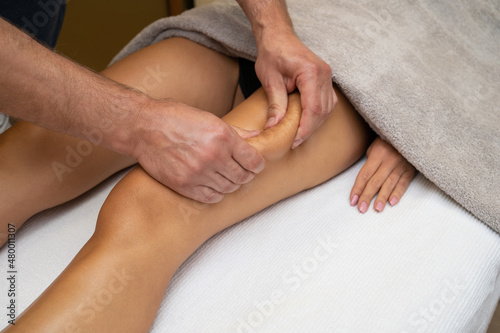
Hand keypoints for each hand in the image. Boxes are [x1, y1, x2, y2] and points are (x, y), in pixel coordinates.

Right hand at [131, 99, 264, 202]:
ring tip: (225, 177)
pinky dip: (217, 194)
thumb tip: (257, 136)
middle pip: (243, 177)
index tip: (254, 165)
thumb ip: (236, 131)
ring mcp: (199, 173)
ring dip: (231, 184)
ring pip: (229, 188)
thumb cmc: (175, 118)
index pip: (253, 161)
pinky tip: (214, 186)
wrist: (144, 127)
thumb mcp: (209, 118)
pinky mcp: (185, 185)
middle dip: (245, 175)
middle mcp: (213, 156)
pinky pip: (211, 197)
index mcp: (223, 136)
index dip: (257, 165)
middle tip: (241, 171)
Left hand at [255, 30, 335, 148]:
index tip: (295, 140)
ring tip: (300, 134)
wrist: (278, 37)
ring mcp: (327, 75)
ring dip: (315, 123)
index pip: (313, 108)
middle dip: (310, 129)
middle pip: (323, 110)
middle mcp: (324, 74)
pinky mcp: (326, 78)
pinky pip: (328, 101)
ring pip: (328, 108)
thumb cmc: (272, 54)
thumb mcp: (270, 80)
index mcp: (310, 72)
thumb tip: (274, 127)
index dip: (305, 128)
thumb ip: (275, 104)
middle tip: (295, 142)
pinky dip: (319, 114)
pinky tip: (307, 122)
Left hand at [350, 137, 415, 212]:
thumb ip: (370, 163)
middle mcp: (389, 160)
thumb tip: (364, 181)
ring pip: (389, 184)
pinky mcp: (411, 169)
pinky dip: (398, 193)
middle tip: (362, 209)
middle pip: (375, 182)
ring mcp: (401, 165)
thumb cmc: (387, 140)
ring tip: (377, 209)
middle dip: (367, 196)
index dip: (357, 189)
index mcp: (377, 154)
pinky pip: (404, 183)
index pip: (364, 175)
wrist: (409, 131)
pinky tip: (392, 202)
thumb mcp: (374, 147)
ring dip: (382, 198)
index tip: (352, 201)